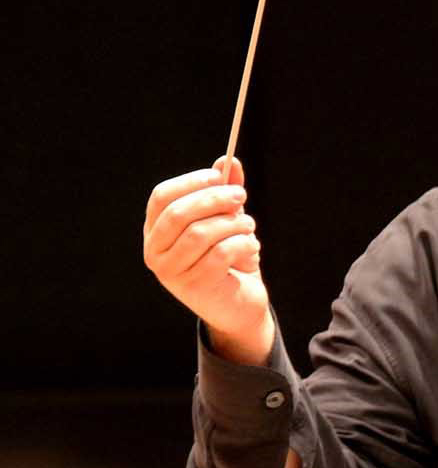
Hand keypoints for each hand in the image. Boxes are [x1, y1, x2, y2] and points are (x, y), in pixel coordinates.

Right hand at [143, 154, 273, 363]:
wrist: (238, 307)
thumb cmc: (228, 260)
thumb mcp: (226, 223)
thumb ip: (224, 193)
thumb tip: (229, 160)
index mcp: (156, 231)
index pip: (161, 197)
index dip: (190, 182)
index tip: (218, 176)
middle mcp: (155, 252)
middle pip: (179, 213)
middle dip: (214, 199)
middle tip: (241, 196)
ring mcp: (172, 272)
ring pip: (201, 234)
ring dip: (233, 224)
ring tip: (250, 228)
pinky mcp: (194, 287)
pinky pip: (220, 254)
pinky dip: (242, 245)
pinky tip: (251, 248)